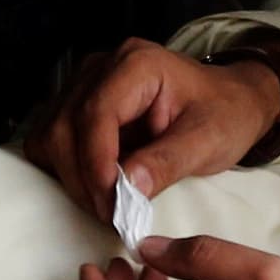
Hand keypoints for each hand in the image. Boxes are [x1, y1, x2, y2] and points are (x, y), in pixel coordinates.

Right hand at [26, 38, 279, 216]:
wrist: (229, 100)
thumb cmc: (224, 116)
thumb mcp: (208, 142)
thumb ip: (167, 162)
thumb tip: (127, 190)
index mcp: (137, 64)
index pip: (96, 113)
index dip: (96, 164)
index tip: (111, 205)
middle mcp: (102, 66)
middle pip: (65, 125)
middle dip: (82, 177)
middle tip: (111, 215)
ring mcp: (85, 83)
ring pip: (50, 133)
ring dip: (70, 176)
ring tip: (105, 203)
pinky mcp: (77, 102)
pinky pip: (51, 137)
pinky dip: (63, 167)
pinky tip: (95, 184)